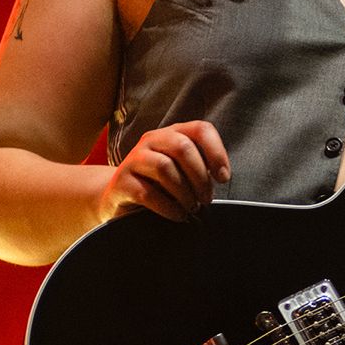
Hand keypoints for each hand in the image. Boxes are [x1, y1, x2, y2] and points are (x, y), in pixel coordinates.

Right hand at [99, 121, 230, 222]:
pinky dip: (169, 207)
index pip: (201, 129)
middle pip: (183, 147)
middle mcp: (152, 140)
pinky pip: (148, 193)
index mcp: (173, 133)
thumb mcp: (183, 171)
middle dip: (200, 177)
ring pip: (165, 168)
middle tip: (206, 199)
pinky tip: (177, 215)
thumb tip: (222, 176)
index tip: (223, 178)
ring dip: (185, 193)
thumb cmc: (161, 185)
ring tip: (191, 207)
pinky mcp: (120, 182)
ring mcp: (133, 159)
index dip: (217, 153)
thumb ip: (201, 166)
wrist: (121, 199)